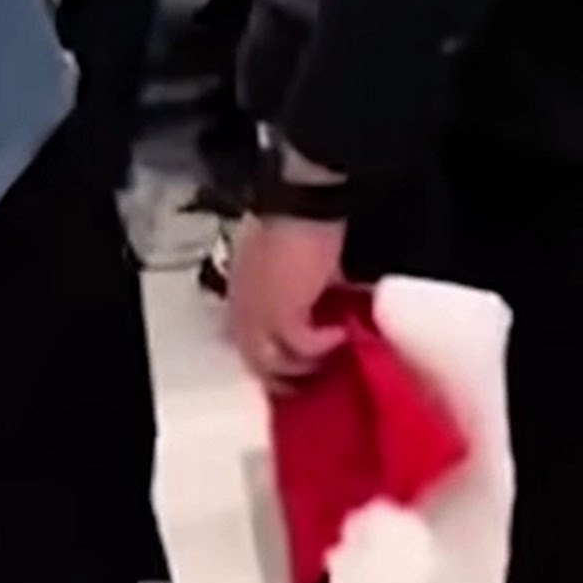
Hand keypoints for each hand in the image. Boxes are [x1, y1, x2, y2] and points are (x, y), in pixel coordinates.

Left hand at [226, 218, 348, 388]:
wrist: (300, 203)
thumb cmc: (297, 222)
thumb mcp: (289, 264)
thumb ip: (296, 293)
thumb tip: (321, 311)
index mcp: (240, 294)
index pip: (244, 340)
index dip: (270, 356)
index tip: (297, 365)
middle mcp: (241, 309)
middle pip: (255, 360)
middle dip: (285, 377)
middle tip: (316, 379)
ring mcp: (257, 315)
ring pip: (274, 362)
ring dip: (305, 367)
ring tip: (334, 360)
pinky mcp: (281, 316)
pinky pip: (302, 347)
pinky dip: (323, 346)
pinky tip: (343, 335)